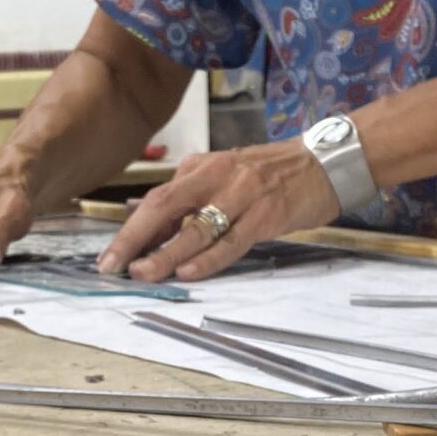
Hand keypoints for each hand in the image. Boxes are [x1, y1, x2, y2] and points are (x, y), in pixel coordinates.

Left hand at [96, 141, 338, 283]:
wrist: (325, 162)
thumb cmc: (273, 172)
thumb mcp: (223, 172)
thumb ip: (187, 194)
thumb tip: (142, 214)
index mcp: (202, 167)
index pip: (157, 198)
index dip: (130, 228)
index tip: (110, 256)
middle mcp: (217, 176)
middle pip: (165, 208)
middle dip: (134, 239)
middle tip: (113, 265)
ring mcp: (242, 195)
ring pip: (196, 228)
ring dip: (165, 254)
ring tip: (144, 273)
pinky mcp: (266, 214)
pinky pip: (231, 241)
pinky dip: (208, 258)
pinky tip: (187, 271)